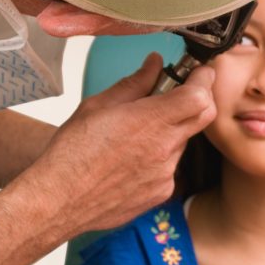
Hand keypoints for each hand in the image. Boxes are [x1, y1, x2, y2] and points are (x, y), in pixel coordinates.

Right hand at [0, 53, 214, 264]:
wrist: (60, 201)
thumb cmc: (72, 152)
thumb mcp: (98, 106)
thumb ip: (135, 84)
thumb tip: (154, 63)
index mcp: (149, 121)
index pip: (199, 96)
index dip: (204, 80)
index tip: (201, 72)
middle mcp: (165, 148)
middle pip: (203, 117)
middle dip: (199, 100)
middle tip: (182, 93)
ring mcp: (167, 173)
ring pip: (183, 143)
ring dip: (170, 133)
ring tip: (136, 137)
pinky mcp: (163, 192)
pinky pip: (171, 167)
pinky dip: (160, 158)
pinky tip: (133, 162)